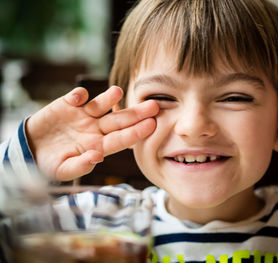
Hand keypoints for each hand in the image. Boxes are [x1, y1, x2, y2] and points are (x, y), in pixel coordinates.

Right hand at [26, 86, 158, 180]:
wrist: (31, 150)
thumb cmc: (51, 163)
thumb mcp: (63, 170)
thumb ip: (80, 166)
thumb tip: (98, 157)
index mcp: (98, 146)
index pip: (121, 139)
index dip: (136, 132)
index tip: (152, 125)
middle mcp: (95, 129)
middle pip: (118, 120)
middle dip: (136, 113)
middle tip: (154, 105)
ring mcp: (83, 116)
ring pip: (100, 105)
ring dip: (108, 98)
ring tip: (117, 92)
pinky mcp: (67, 105)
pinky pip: (75, 98)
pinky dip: (77, 96)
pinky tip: (79, 97)